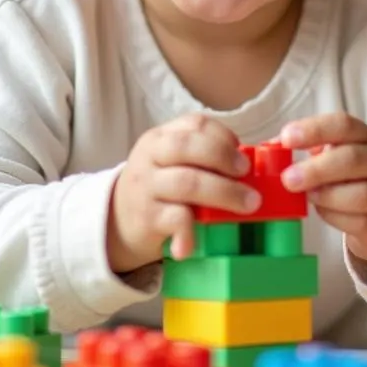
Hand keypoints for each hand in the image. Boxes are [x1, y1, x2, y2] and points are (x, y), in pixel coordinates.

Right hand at [107, 114, 259, 272]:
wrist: (117, 223)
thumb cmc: (159, 189)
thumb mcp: (171, 163)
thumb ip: (201, 157)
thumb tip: (248, 163)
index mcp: (160, 138)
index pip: (195, 124)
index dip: (223, 136)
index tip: (242, 152)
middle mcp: (150, 157)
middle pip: (189, 147)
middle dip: (225, 158)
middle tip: (248, 174)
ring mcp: (146, 187)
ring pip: (187, 182)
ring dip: (224, 193)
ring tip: (248, 205)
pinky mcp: (146, 218)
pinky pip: (175, 219)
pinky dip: (190, 231)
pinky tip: (198, 241)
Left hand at [278, 113, 366, 277]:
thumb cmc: (350, 179)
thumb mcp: (331, 156)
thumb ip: (303, 149)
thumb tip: (269, 148)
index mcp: (365, 136)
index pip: (343, 124)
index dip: (314, 130)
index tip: (286, 139)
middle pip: (352, 159)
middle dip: (316, 169)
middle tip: (287, 179)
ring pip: (360, 193)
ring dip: (327, 196)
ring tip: (307, 196)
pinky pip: (360, 222)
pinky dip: (336, 218)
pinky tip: (323, 211)